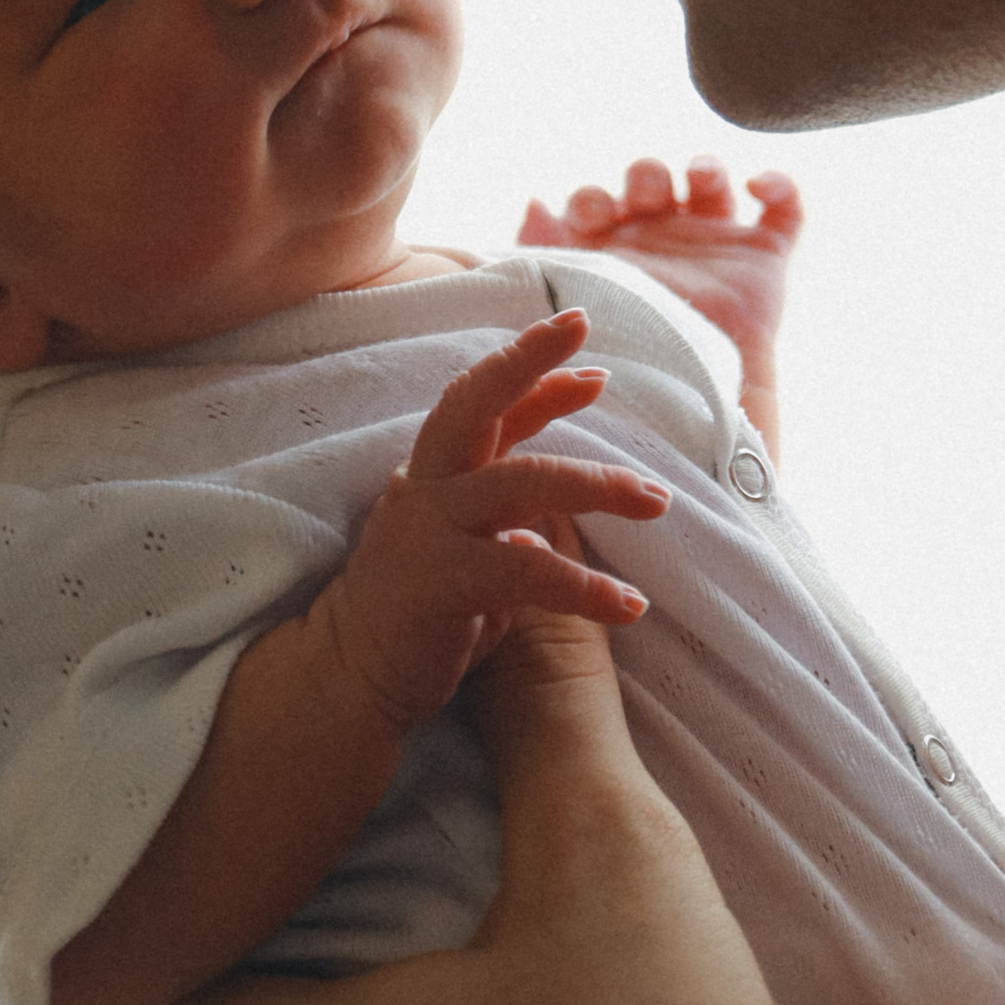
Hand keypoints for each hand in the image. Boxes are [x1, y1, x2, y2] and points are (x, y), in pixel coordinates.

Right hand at [324, 311, 671, 727]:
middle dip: (532, 361)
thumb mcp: (464, 556)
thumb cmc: (415, 618)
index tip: (594, 370)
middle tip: (581, 327)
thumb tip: (550, 519)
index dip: (536, 378)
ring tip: (656, 500)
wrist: (349, 677)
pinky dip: (586, 587)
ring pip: (523, 481)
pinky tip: (628, 604)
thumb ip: (501, 527)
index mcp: (434, 477)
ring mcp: (429, 529)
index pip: (486, 410)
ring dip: (598, 484)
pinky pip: (528, 571)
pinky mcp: (441, 580)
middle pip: (479, 403)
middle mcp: (427, 488)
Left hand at [518, 160, 801, 444]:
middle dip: (643, 176)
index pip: (597, 204)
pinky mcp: (763, 259)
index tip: (586, 215)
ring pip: (710, 181)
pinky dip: (780, 184)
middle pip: (653, 182)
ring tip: (696, 180)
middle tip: (639, 202)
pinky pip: (786, 209)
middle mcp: (659, 246)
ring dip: (702, 167)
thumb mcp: (566, 302)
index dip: (591, 198)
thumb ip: (542, 255)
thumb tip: (533, 202)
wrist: (687, 404)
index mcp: (609, 259)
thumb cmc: (620, 359)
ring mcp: (712, 248)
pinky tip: (756, 185)